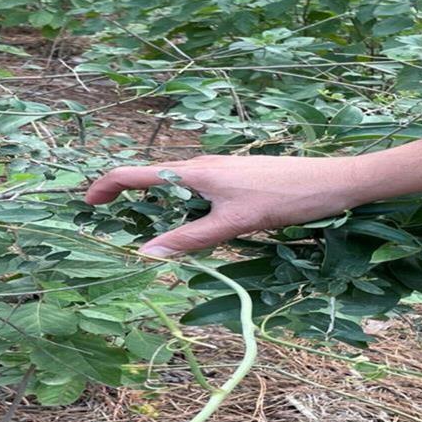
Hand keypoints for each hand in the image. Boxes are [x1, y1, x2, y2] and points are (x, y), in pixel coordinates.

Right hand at [84, 155, 368, 255]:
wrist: (335, 181)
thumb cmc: (284, 198)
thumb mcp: (234, 224)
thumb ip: (189, 240)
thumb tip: (145, 256)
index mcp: (194, 171)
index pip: (135, 173)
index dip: (105, 186)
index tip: (86, 204)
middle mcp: (201, 166)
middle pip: (151, 178)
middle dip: (125, 197)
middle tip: (110, 225)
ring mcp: (219, 171)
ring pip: (175, 186)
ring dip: (154, 205)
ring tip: (145, 232)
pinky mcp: (236, 178)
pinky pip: (195, 191)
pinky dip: (179, 207)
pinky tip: (191, 227)